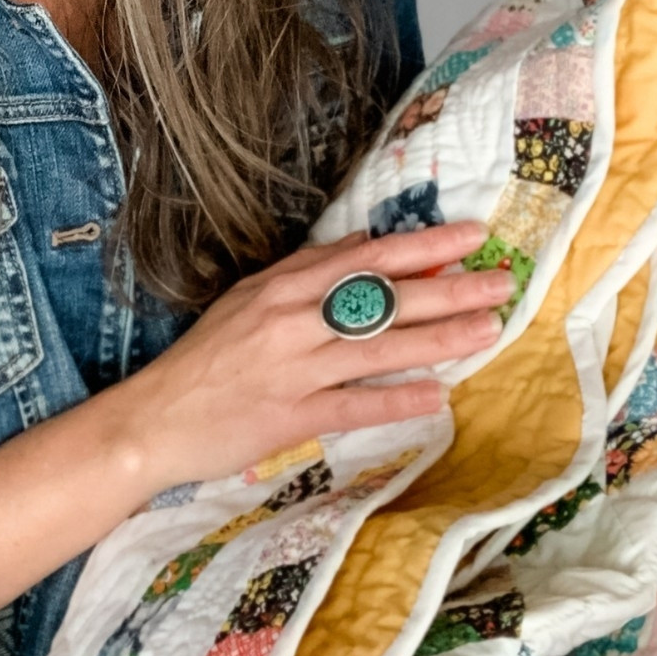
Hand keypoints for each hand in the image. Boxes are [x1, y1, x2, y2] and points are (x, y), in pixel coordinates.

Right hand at [116, 219, 509, 493]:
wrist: (155, 417)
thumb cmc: (206, 355)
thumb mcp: (250, 297)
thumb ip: (305, 271)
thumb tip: (361, 244)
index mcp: (284, 286)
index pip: (367, 258)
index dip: (422, 247)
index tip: (470, 238)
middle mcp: (293, 319)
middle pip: (383, 298)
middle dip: (448, 289)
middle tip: (501, 283)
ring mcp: (294, 368)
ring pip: (378, 347)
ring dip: (439, 339)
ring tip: (487, 331)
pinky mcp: (292, 416)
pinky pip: (354, 405)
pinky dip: (396, 400)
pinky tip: (437, 397)